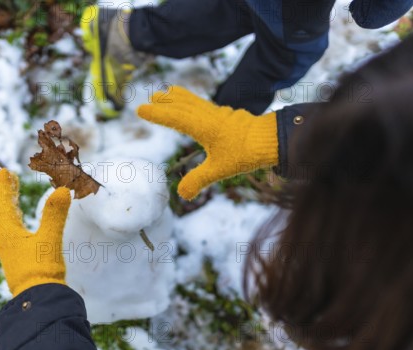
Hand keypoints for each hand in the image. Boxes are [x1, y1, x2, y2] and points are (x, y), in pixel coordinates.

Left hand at [0, 169, 70, 296]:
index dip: (3, 186)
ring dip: (9, 205)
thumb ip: (55, 214)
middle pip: (1, 210)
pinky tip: (20, 222)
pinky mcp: (16, 258)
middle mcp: (3, 239)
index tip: (4, 171)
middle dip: (5, 193)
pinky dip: (14, 218)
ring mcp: (8, 250)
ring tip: (13, 194)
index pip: (1, 202)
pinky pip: (11, 231)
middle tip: (7, 177)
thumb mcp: (49, 239)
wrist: (38, 301)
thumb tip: (62, 189)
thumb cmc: (41, 269)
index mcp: (6, 232)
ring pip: (5, 221)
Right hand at [137, 86, 278, 199]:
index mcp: (203, 127)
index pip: (174, 118)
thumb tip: (182, 195)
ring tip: (167, 91)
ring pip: (194, 102)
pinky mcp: (226, 115)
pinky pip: (204, 104)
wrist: (271, 140)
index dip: (157, 115)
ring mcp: (218, 113)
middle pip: (182, 106)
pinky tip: (194, 103)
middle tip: (151, 98)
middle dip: (166, 103)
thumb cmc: (245, 153)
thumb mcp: (219, 170)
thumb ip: (198, 181)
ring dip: (179, 97)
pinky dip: (193, 100)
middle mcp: (208, 116)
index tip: (141, 110)